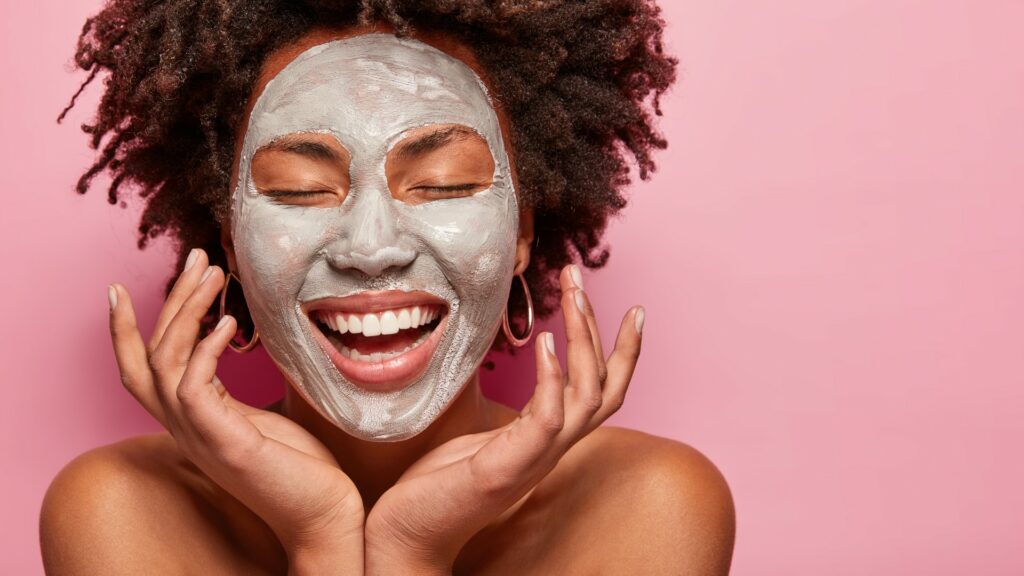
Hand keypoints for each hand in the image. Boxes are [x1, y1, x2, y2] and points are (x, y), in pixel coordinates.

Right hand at [108, 249, 363, 574]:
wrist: (327, 517)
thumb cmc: (305, 470)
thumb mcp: (270, 418)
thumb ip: (250, 390)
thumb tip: (266, 345)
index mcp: (194, 421)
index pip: (142, 370)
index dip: (126, 329)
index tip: (127, 285)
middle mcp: (187, 429)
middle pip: (148, 356)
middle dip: (167, 301)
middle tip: (198, 259)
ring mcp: (202, 438)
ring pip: (164, 364)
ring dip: (186, 312)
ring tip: (215, 275)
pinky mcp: (226, 445)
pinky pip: (194, 389)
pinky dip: (205, 350)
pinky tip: (228, 322)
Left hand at [364, 265, 643, 573]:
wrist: (406, 535)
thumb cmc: (438, 485)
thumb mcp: (481, 436)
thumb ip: (509, 409)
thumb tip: (509, 368)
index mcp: (547, 438)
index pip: (602, 391)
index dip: (622, 352)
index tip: (631, 307)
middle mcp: (551, 448)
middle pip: (606, 387)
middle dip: (602, 329)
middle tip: (579, 277)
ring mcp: (534, 459)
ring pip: (588, 397)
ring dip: (585, 341)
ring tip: (572, 296)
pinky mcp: (507, 468)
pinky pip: (548, 420)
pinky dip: (553, 378)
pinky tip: (543, 342)